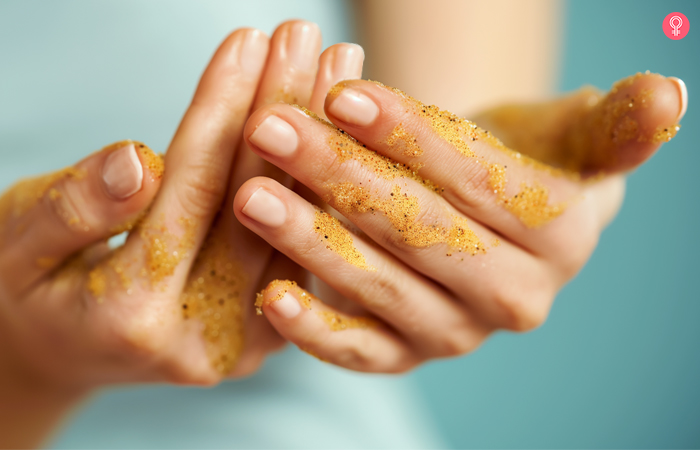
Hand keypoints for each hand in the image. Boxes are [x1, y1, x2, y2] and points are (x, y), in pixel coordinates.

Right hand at [0, 20, 362, 446]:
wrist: (62, 351)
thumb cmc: (29, 284)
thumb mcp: (19, 241)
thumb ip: (75, 206)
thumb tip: (137, 160)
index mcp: (131, 315)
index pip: (190, 193)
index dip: (220, 112)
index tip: (246, 41)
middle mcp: (201, 338)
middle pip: (254, 205)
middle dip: (282, 110)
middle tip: (304, 34)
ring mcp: (243, 342)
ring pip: (293, 222)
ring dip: (318, 139)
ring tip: (336, 63)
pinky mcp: (269, 331)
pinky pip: (303, 243)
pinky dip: (318, 177)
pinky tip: (335, 124)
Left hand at [236, 73, 685, 371]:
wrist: (484, 209)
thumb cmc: (520, 157)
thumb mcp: (568, 136)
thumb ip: (610, 127)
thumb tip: (669, 96)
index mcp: (561, 236)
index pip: (478, 178)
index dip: (410, 135)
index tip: (342, 95)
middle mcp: (515, 298)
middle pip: (419, 229)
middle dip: (341, 176)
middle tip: (272, 130)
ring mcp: (458, 334)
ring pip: (381, 285)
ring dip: (309, 239)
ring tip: (252, 195)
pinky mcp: (410, 356)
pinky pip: (362, 351)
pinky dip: (316, 330)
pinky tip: (270, 300)